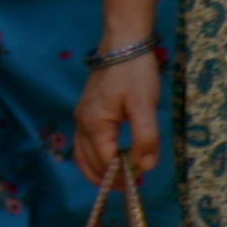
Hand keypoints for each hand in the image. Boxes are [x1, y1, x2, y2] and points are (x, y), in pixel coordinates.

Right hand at [73, 52, 162, 181]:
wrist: (123, 42)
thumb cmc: (134, 72)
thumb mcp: (145, 105)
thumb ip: (145, 138)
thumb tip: (146, 167)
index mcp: (95, 124)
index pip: (105, 163)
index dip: (122, 176)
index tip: (141, 180)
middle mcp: (82, 123)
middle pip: (89, 164)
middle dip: (108, 179)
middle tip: (132, 184)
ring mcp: (81, 117)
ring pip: (82, 156)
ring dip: (99, 171)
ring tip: (121, 177)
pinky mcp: (86, 111)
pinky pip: (84, 144)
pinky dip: (94, 158)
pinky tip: (111, 157)